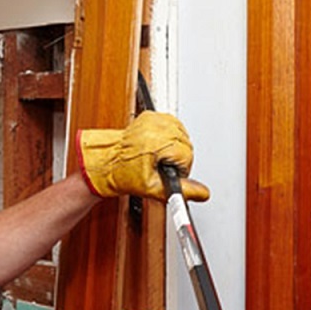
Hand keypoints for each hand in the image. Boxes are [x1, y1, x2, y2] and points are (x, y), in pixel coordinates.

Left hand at [76, 111, 209, 201]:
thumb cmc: (124, 174)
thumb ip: (182, 190)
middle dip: (179, 157)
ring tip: (160, 156)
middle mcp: (155, 128)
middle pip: (186, 143)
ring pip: (182, 133)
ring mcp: (153, 120)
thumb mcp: (154, 188)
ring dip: (176, 146)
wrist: (108, 162)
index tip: (170, 172)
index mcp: (156, 143)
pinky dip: (170, 135)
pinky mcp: (150, 116)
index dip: (181, 168)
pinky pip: (172, 124)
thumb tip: (203, 193)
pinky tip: (160, 145)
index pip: (187, 154)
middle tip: (162, 165)